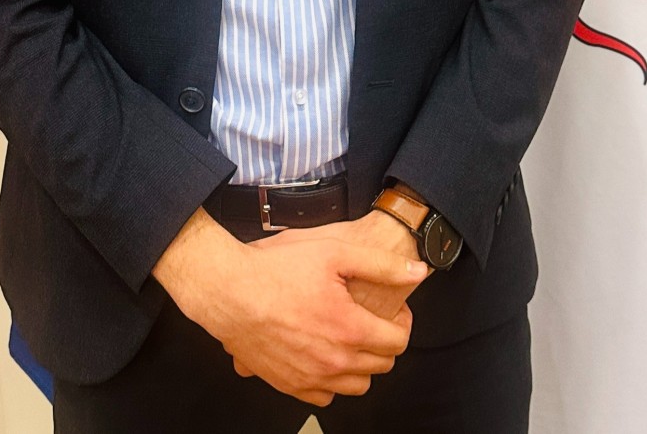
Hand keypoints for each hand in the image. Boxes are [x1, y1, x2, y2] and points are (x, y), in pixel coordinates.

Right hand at [233, 213, 424, 379]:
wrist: (229, 291)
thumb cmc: (276, 268)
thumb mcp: (334, 251)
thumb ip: (382, 264)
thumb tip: (418, 272)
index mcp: (349, 329)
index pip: (398, 342)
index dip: (402, 323)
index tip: (394, 310)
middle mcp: (334, 361)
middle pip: (381, 365)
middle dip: (384, 342)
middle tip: (371, 319)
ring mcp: (311, 377)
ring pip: (357, 385)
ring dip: (362, 364)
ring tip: (349, 336)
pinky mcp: (289, 385)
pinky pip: (326, 396)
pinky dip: (332, 380)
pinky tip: (324, 353)